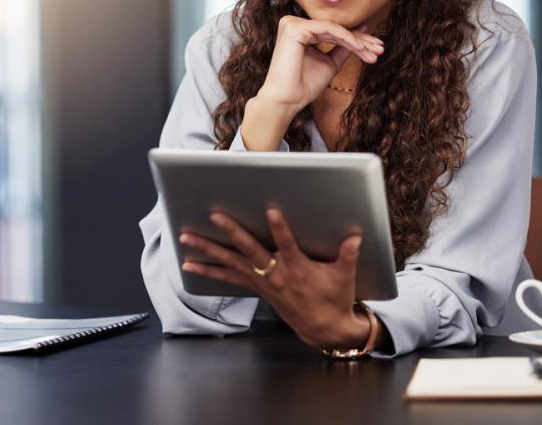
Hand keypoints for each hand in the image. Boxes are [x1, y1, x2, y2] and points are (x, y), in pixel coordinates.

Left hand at [179, 207, 372, 350]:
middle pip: (249, 250)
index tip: (271, 210)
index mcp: (297, 269)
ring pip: (231, 262)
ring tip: (186, 238)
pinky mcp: (256, 288)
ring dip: (207, 250)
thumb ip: (348, 255)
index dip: (280, 228)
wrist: (324, 330)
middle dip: (232, 231)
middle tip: (215, 216)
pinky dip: (208, 272)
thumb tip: (355, 237)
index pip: (287, 244)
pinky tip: (189, 266)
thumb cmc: (335, 299)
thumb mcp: (344, 277)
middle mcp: (275, 275)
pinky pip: (227, 278)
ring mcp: (262, 282)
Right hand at [258, 16, 383, 112]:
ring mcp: (292, 24)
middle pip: (334, 29)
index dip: (356, 40)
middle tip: (380, 49)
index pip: (332, 32)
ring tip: (374, 52)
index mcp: (299, 31)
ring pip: (333, 28)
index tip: (375, 49)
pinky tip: (360, 48)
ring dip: (357, 40)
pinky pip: (328, 29)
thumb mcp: (330, 63)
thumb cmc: (304, 85)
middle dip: (361, 40)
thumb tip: (362, 32)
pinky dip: (346, 38)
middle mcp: (293, 24)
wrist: (287, 100)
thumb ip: (343, 48)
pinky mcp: (294, 28)